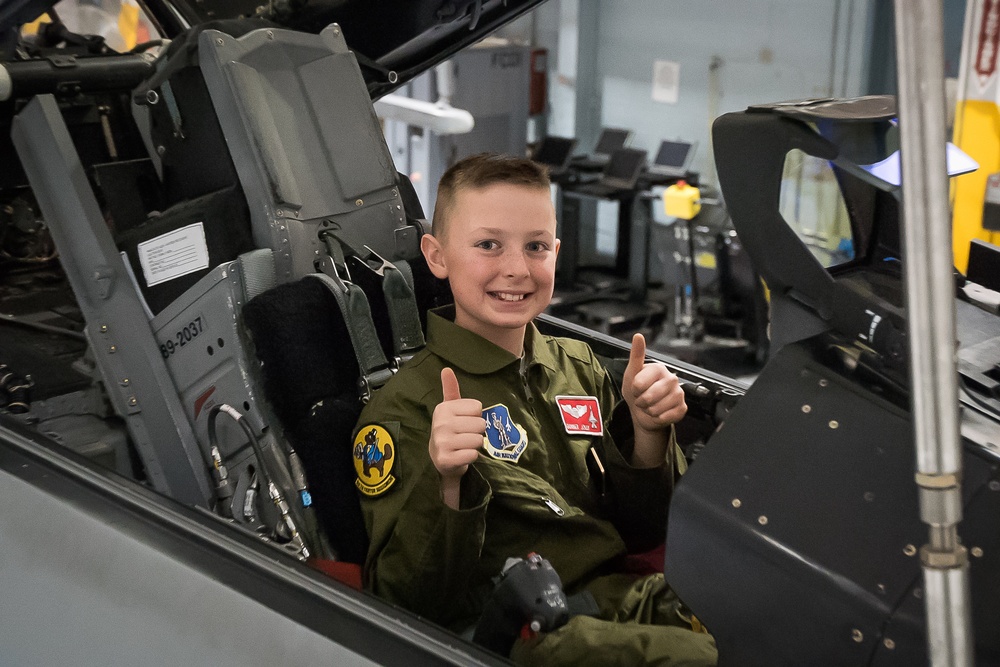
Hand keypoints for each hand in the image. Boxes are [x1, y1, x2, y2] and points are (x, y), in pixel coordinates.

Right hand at [429, 367, 485, 508]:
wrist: (439, 459)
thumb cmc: (449, 430)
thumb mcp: (450, 408)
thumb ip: (451, 389)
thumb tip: (446, 368)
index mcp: (443, 408)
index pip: (478, 408)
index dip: (475, 416)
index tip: (464, 421)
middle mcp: (440, 424)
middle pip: (480, 424)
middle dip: (477, 431)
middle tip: (465, 435)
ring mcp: (442, 443)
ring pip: (478, 440)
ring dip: (475, 445)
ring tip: (463, 445)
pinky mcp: (446, 460)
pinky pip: (473, 454)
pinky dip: (471, 456)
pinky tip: (462, 455)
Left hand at [621, 333, 686, 433]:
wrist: (644, 413)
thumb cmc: (637, 391)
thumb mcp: (631, 374)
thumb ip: (636, 356)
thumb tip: (638, 336)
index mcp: (659, 368)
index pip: (639, 383)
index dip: (634, 390)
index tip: (636, 388)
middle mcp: (672, 379)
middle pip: (649, 397)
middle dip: (641, 402)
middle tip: (643, 398)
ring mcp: (679, 394)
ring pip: (657, 409)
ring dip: (649, 411)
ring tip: (650, 405)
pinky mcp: (682, 408)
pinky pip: (665, 417)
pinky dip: (658, 418)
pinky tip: (659, 412)